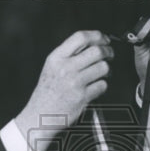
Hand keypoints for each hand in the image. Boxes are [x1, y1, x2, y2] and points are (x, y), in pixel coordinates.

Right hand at [15, 31, 112, 150]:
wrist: (40, 114)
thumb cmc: (48, 90)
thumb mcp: (52, 66)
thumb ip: (69, 53)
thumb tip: (93, 42)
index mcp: (56, 57)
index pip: (81, 37)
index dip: (97, 36)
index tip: (104, 39)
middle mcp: (65, 68)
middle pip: (96, 51)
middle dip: (108, 51)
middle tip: (109, 54)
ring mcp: (74, 83)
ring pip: (103, 67)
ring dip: (107, 69)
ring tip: (102, 72)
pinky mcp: (82, 97)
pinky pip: (102, 85)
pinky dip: (102, 85)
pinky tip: (96, 86)